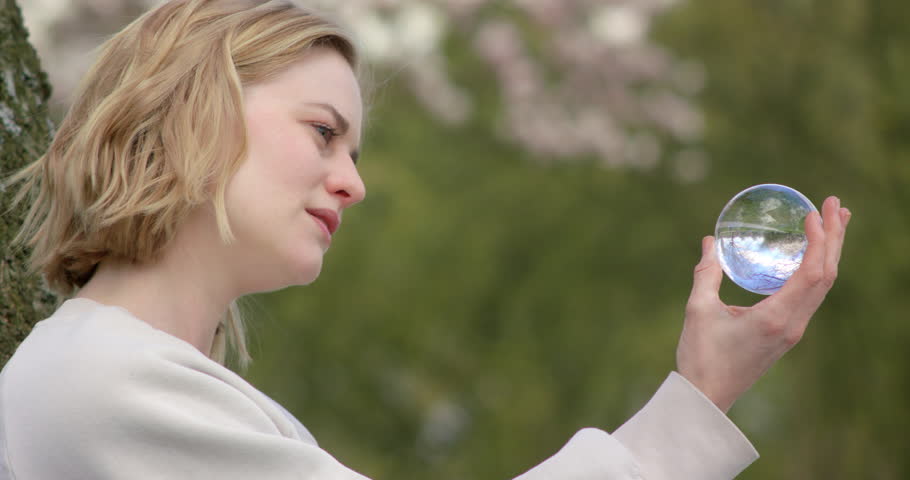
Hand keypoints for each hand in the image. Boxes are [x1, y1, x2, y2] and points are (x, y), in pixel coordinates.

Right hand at [676, 196, 850, 412]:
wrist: (707, 397)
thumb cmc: (700, 356)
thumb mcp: (698, 310)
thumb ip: (706, 274)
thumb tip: (709, 241)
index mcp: (775, 317)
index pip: (811, 272)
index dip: (818, 240)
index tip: (814, 212)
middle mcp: (792, 324)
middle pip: (827, 275)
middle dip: (834, 238)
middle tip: (836, 204)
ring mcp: (792, 330)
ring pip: (823, 285)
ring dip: (830, 252)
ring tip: (832, 222)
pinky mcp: (786, 333)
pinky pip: (811, 295)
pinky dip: (817, 269)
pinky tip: (809, 256)